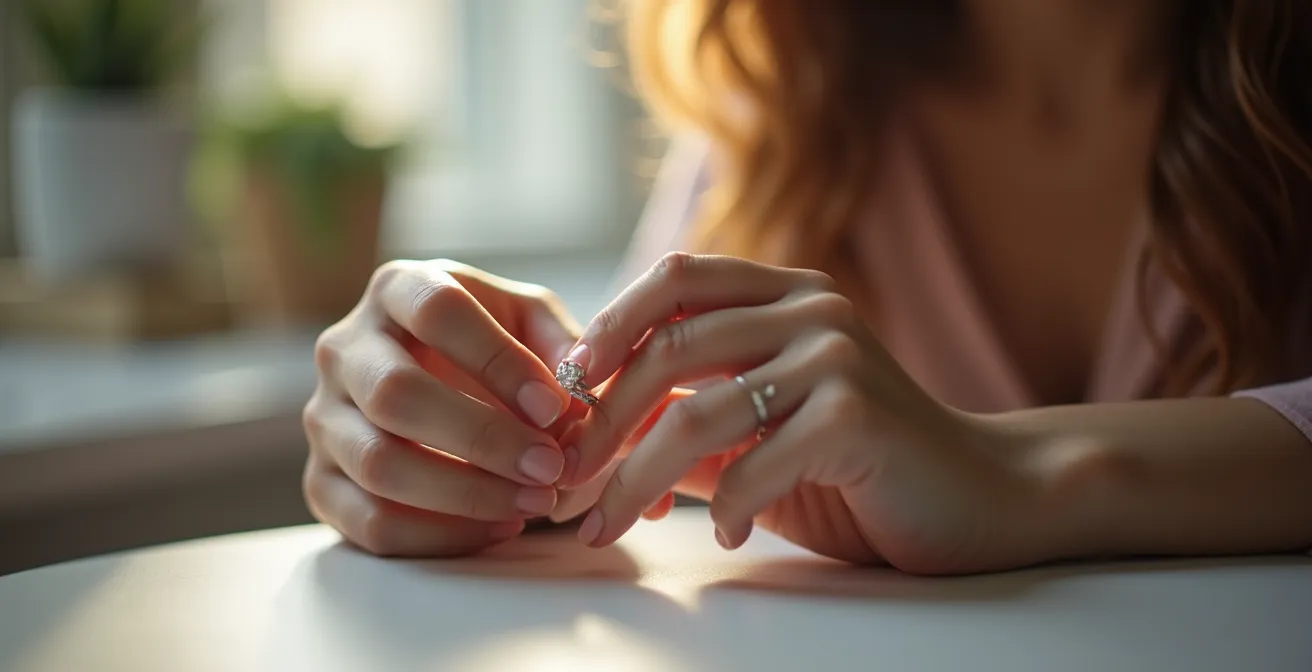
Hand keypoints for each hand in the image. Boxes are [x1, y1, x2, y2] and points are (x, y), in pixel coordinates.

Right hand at [303, 259, 585, 555]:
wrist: (442, 388)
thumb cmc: (492, 349)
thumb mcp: (531, 324)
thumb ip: (562, 345)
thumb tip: (577, 392)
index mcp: (398, 289)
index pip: (437, 312)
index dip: (498, 360)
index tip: (555, 407)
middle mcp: (345, 348)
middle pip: (395, 393)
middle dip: (483, 439)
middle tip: (550, 467)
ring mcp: (323, 418)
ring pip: (378, 464)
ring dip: (466, 494)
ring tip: (536, 502)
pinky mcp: (321, 483)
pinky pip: (370, 522)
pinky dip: (442, 535)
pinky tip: (501, 527)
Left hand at [558, 253, 1048, 573]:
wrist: (975, 496)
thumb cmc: (859, 465)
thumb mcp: (764, 429)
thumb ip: (694, 418)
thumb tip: (592, 437)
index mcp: (787, 292)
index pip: (677, 278)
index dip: (610, 324)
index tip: (565, 387)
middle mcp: (811, 307)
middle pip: (669, 347)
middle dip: (602, 421)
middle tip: (567, 481)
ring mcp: (836, 355)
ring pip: (697, 414)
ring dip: (636, 480)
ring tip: (608, 525)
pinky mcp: (855, 415)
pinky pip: (752, 466)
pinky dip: (725, 510)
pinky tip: (729, 535)